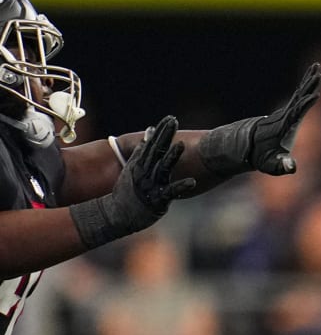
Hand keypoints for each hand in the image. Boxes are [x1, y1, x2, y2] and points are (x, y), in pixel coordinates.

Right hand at [69, 116, 195, 248]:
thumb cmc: (126, 192)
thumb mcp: (131, 169)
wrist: (115, 216)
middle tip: (173, 121)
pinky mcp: (157, 199)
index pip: (151, 144)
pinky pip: (170, 192)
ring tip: (181, 144)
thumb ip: (140, 152)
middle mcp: (144, 173)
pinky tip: (192, 182)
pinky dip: (181, 187)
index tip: (169, 118)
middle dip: (165, 136)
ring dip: (172, 156)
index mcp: (140, 165)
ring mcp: (150, 185)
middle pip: (156, 151)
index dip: (161, 131)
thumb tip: (147, 134)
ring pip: (162, 168)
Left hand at [199, 62, 320, 176]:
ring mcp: (287, 111)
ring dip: (309, 79)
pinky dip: (306, 84)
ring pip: (300, 92)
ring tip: (317, 66)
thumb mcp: (271, 165)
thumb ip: (282, 166)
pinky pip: (300, 94)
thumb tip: (291, 167)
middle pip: (300, 97)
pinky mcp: (289, 110)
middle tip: (318, 73)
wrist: (249, 147)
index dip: (305, 104)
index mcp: (285, 126)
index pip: (297, 113)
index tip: (314, 95)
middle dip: (309, 86)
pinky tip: (312, 75)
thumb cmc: (262, 158)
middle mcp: (287, 115)